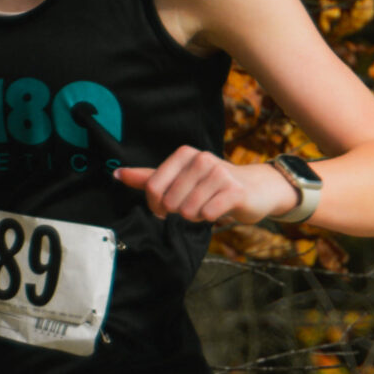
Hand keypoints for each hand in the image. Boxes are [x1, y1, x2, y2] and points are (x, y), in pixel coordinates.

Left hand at [113, 149, 295, 225]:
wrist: (256, 189)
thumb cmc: (213, 185)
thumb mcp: (180, 178)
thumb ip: (149, 178)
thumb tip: (117, 174)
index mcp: (184, 154)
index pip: (153, 187)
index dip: (155, 206)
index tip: (165, 210)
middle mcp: (201, 159)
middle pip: (170, 202)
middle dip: (180, 212)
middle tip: (196, 204)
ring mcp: (219, 173)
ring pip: (188, 211)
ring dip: (196, 216)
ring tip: (209, 206)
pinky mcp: (233, 191)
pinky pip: (207, 214)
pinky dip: (210, 219)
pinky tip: (220, 210)